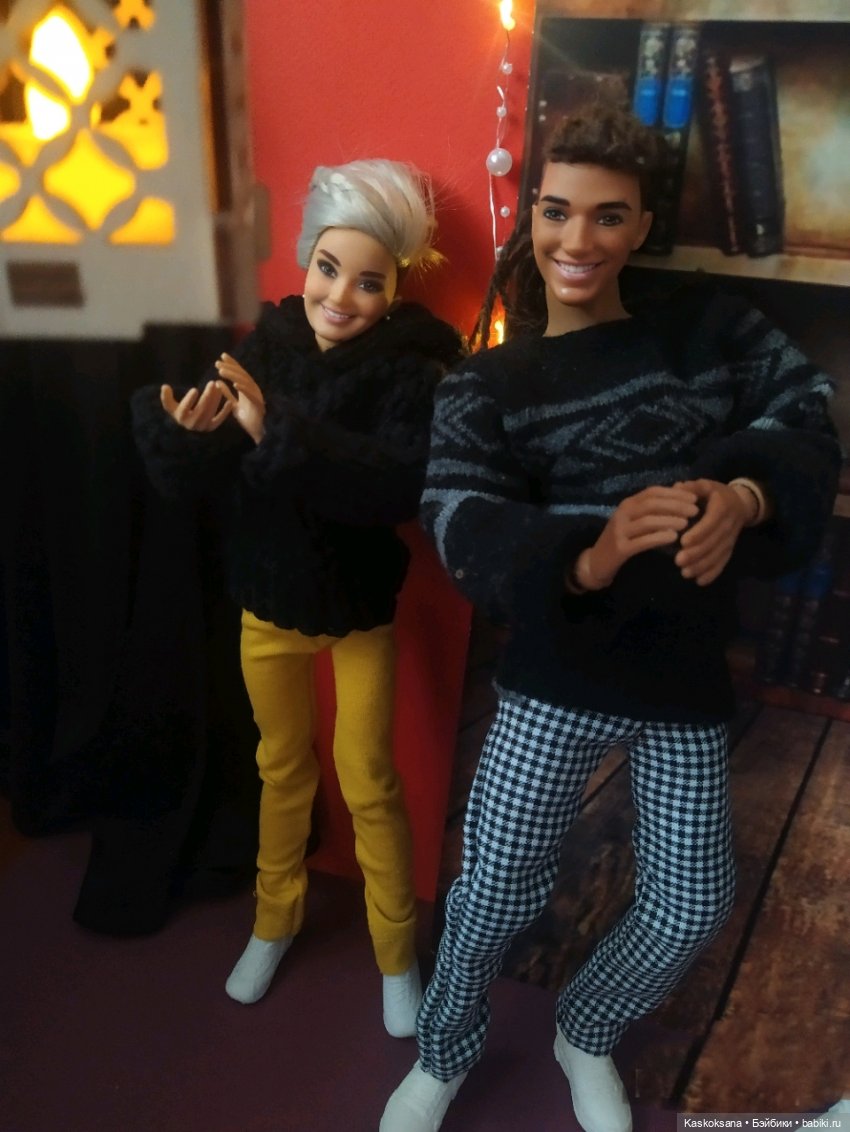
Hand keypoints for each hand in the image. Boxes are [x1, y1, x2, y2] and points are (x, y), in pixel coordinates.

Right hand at [161, 381, 231, 430]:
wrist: (188, 425)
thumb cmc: (179, 411)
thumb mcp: (170, 405)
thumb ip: (166, 397)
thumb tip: (164, 386)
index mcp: (181, 418)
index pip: (184, 409)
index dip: (189, 400)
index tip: (195, 389)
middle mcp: (192, 424)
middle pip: (200, 409)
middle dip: (207, 395)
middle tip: (212, 383)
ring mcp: (202, 427)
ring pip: (210, 412)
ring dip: (216, 399)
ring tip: (219, 386)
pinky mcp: (211, 427)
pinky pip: (219, 420)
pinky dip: (225, 412)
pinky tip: (229, 402)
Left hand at [214, 353, 265, 443]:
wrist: (257, 432)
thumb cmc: (247, 419)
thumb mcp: (234, 405)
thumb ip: (227, 394)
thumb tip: (217, 382)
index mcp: (247, 389)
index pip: (239, 373)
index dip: (232, 364)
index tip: (222, 356)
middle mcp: (253, 390)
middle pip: (241, 375)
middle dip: (230, 367)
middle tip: (217, 363)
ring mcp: (256, 396)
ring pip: (245, 382)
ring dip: (233, 376)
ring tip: (221, 372)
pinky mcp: (258, 405)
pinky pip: (251, 395)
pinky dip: (243, 389)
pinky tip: (235, 385)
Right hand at [577, 485, 698, 589]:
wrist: (597, 562)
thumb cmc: (622, 539)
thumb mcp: (635, 521)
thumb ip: (654, 510)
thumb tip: (679, 493)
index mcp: (627, 504)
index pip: (652, 492)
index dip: (674, 493)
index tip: (694, 497)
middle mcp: (622, 513)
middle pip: (651, 504)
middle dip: (675, 505)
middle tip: (695, 510)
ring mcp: (620, 531)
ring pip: (647, 521)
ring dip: (669, 520)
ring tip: (686, 524)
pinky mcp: (620, 548)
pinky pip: (642, 541)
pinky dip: (659, 537)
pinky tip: (673, 538)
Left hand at [673, 478, 751, 585]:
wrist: (740, 504)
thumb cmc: (715, 494)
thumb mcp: (705, 486)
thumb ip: (692, 487)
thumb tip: (678, 488)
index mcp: (722, 507)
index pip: (711, 521)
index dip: (699, 532)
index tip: (683, 541)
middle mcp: (730, 524)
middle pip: (714, 541)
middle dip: (697, 553)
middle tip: (678, 561)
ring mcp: (731, 538)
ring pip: (718, 554)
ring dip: (703, 566)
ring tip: (685, 573)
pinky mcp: (730, 548)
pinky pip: (724, 562)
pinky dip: (713, 573)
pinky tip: (699, 582)